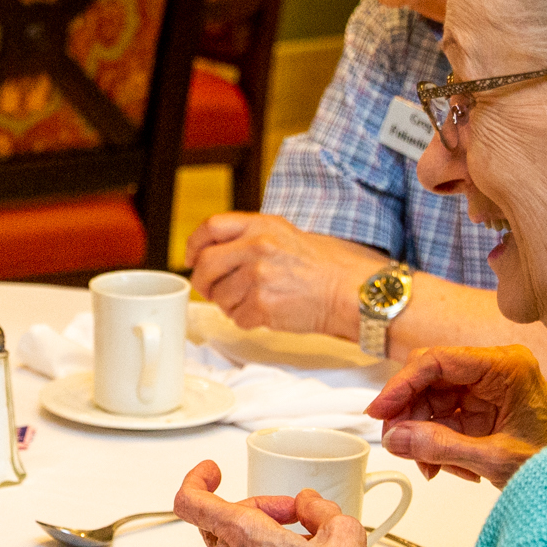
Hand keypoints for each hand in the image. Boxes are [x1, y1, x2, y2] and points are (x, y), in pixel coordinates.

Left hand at [172, 461, 372, 546]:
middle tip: (291, 513)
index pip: (191, 500)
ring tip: (302, 545)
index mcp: (244, 536)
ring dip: (260, 538)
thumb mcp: (342, 531)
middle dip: (256, 509)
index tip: (213, 472)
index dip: (197, 479)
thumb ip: (319, 507)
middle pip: (222, 521)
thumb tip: (310, 505)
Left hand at [186, 213, 371, 337]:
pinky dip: (247, 320)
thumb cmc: (331, 267)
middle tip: (212, 290)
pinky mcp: (262, 306)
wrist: (355, 292)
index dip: (194, 244)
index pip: (211, 227)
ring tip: (255, 301)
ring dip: (230, 304)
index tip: (191, 257)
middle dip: (203, 282)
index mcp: (262, 226)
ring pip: (219, 297)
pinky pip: (237, 318)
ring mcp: (258, 277)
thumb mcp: (289, 235)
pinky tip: (267, 313)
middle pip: (205, 266)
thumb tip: (220, 253)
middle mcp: (256, 247)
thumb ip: (253, 239)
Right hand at [366, 346, 546, 485]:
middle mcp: (494, 370)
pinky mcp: (482, 407)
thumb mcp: (493, 459)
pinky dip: (436, 442)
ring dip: (422, 433)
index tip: (379, 411)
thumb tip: (395, 438)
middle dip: (410, 414)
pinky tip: (445, 465)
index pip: (438, 361)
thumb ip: (440, 447)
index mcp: (505, 367)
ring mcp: (487, 388)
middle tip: (399, 445)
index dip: (401, 385)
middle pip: (430, 379)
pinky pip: (443, 417)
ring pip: (431, 400)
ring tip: (430, 466)